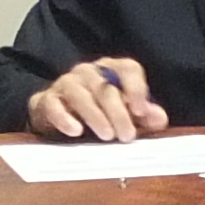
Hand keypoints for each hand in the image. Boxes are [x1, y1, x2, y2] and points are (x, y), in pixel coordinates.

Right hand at [27, 58, 166, 142]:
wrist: (58, 119)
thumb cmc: (100, 114)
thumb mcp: (127, 115)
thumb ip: (144, 116)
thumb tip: (159, 119)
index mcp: (112, 70)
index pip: (127, 69)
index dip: (136, 88)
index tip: (141, 111)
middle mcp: (89, 71)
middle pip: (105, 87)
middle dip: (118, 112)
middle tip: (127, 136)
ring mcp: (66, 83)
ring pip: (80, 94)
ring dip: (95, 115)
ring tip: (107, 136)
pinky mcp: (46, 99)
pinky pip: (53, 105)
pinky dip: (64, 118)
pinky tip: (75, 131)